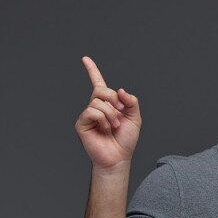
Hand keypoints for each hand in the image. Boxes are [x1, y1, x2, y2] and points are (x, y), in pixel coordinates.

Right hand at [74, 56, 140, 170]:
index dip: (92, 70)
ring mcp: (88, 115)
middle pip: (101, 89)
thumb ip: (131, 101)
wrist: (118, 158)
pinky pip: (91, 111)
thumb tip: (120, 90)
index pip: (98, 83)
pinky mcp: (82, 123)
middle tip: (121, 112)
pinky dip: (102, 119)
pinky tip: (105, 129)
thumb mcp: (135, 118)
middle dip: (114, 99)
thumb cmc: (125, 140)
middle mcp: (95, 107)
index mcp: (107, 104)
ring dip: (111, 114)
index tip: (85, 59)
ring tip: (114, 127)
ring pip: (98, 102)